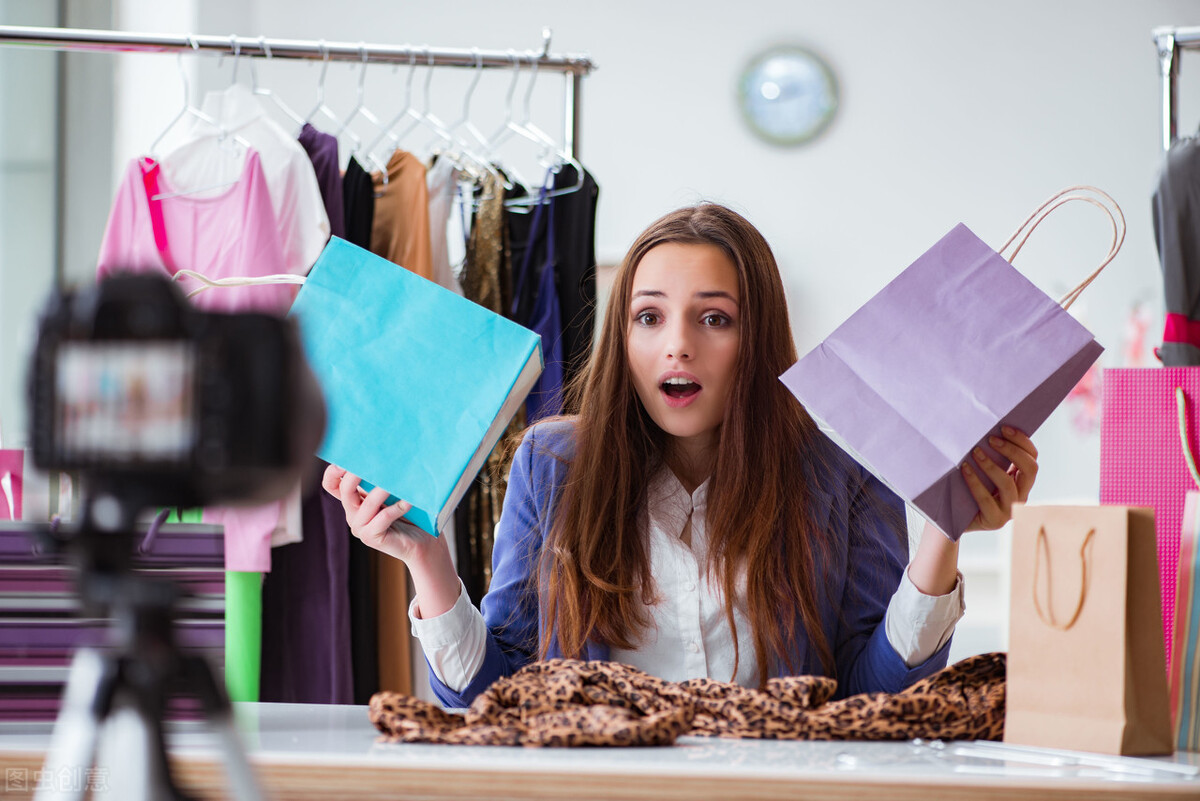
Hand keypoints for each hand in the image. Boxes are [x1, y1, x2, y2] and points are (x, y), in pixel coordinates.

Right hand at [321, 463, 447, 565]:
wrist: (422, 542)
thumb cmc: (409, 514)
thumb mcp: (392, 492)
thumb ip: (383, 479)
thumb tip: (388, 455)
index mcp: (353, 501)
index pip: (332, 484)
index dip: (333, 471)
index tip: (346, 458)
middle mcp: (352, 514)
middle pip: (345, 491)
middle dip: (356, 475)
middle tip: (374, 463)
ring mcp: (360, 527)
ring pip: (367, 504)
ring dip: (382, 491)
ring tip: (397, 482)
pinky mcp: (372, 538)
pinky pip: (383, 518)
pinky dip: (397, 508)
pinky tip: (409, 502)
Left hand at [961, 426, 1038, 532]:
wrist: (951, 518)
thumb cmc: (965, 487)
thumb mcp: (981, 469)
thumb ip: (990, 455)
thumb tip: (985, 428)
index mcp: (1021, 479)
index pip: (1032, 457)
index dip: (1022, 441)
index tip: (1003, 428)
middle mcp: (1021, 494)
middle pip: (1030, 469)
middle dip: (1012, 451)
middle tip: (990, 439)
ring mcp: (1009, 510)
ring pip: (1008, 484)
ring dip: (991, 465)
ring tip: (975, 452)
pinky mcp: (994, 520)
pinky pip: (986, 499)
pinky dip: (975, 482)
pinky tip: (965, 469)